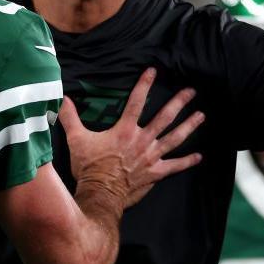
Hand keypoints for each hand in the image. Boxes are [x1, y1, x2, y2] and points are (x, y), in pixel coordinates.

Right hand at [59, 68, 204, 208]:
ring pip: (175, 138)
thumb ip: (70, 117)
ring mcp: (151, 157)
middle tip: (191, 91)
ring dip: (189, 126)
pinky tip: (199, 156)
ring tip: (201, 115)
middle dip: (179, 103)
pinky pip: (175, 166)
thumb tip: (63, 99)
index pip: (136, 101)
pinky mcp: (156, 173)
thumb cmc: (89, 167)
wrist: (100, 193)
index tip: (153, 71)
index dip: (144, 84)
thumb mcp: (76, 139)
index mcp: (125, 130)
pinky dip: (187, 161)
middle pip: (164, 118)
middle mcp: (142, 140)